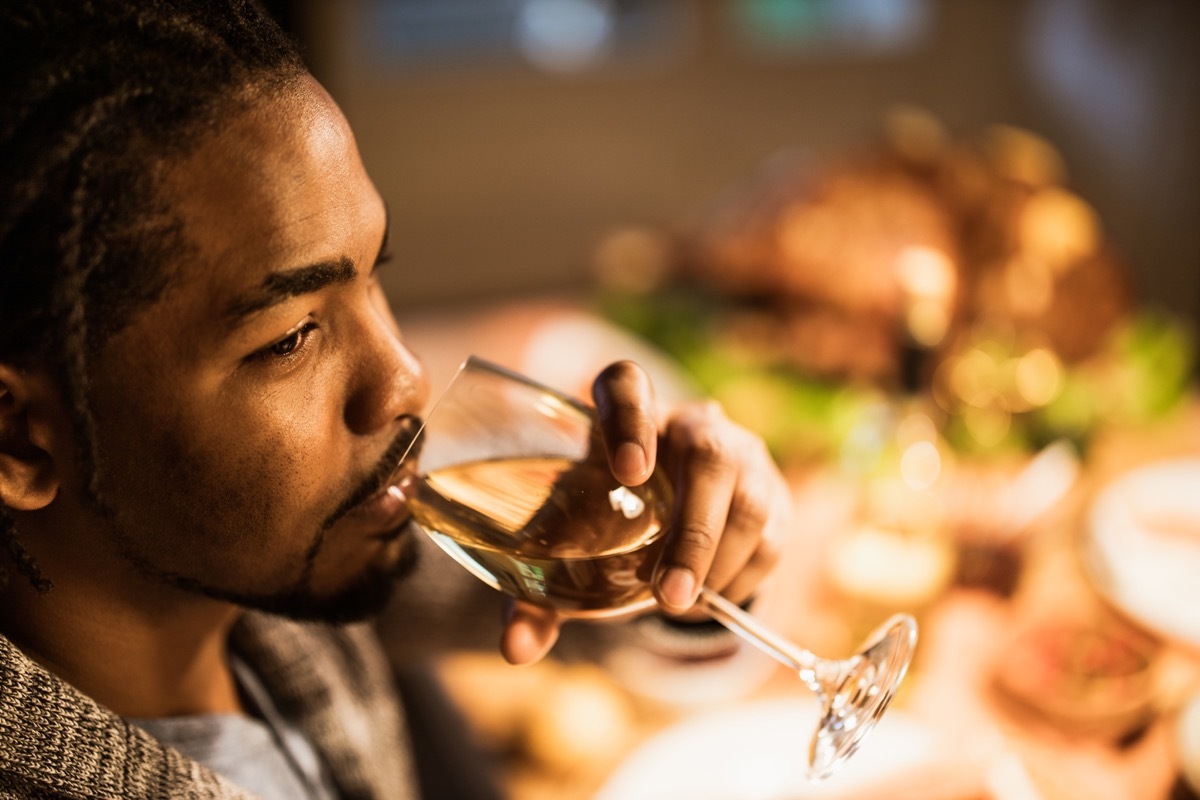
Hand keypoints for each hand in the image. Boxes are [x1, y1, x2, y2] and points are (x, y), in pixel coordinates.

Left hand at [499, 360, 789, 663]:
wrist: (664, 512)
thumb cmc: (602, 517)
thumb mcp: (565, 544)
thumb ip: (535, 595)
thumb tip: (516, 649)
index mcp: (626, 410)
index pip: (628, 385)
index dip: (631, 419)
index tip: (629, 471)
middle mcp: (691, 421)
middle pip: (709, 454)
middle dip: (692, 531)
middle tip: (667, 593)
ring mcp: (742, 453)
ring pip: (749, 501)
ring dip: (717, 564)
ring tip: (681, 605)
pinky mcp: (773, 493)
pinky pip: (772, 538)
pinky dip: (740, 580)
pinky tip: (708, 599)